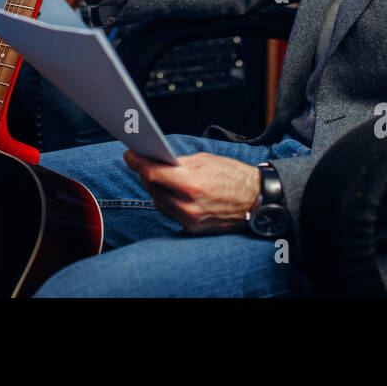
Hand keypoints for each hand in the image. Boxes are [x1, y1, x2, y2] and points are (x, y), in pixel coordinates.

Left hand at [123, 151, 261, 234]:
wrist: (257, 201)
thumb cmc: (234, 176)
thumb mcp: (206, 160)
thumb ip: (178, 163)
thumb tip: (156, 160)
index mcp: (191, 183)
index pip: (153, 173)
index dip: (138, 163)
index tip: (129, 156)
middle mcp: (188, 205)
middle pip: (152, 188)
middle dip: (147, 174)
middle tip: (145, 162)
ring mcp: (190, 220)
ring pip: (158, 201)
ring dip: (156, 188)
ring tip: (159, 176)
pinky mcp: (192, 229)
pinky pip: (170, 213)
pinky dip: (166, 201)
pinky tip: (171, 192)